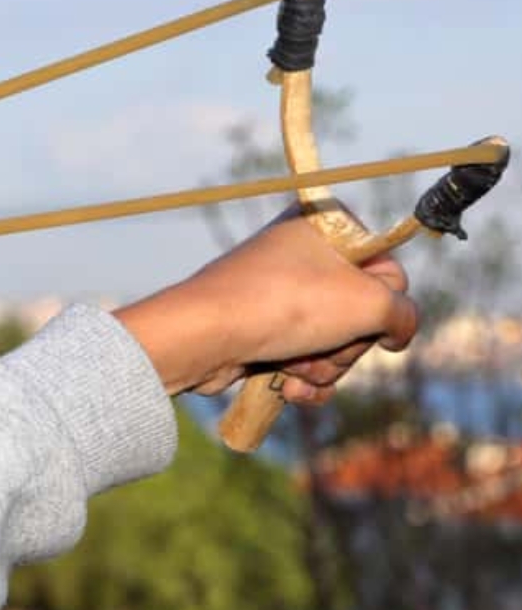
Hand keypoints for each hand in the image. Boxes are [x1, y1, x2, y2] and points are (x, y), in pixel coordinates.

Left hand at [115, 209, 417, 403]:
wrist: (207, 335)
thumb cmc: (290, 305)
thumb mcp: (371, 302)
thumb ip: (404, 314)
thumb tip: (397, 331)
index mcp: (327, 226)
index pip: (388, 272)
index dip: (382, 305)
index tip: (364, 313)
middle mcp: (301, 253)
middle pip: (361, 314)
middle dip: (348, 344)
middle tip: (325, 345)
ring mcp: (279, 293)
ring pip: (335, 342)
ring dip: (325, 366)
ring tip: (297, 366)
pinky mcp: (261, 328)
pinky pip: (303, 359)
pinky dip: (302, 378)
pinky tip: (287, 385)